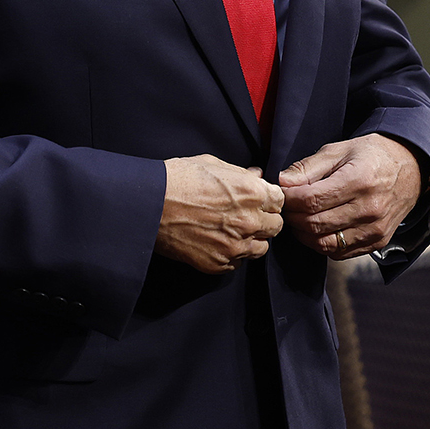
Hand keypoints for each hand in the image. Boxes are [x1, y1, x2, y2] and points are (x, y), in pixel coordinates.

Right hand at [156, 155, 285, 274]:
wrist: (149, 205)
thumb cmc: (177, 179)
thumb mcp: (212, 164)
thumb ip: (241, 173)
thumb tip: (256, 176)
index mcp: (252, 192)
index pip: (280, 201)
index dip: (269, 199)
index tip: (259, 200)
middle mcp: (249, 221)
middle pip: (276, 226)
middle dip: (264, 220)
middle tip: (246, 216)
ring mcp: (235, 246)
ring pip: (261, 248)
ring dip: (252, 240)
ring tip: (232, 232)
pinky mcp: (219, 264)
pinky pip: (238, 263)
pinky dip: (232, 255)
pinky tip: (217, 242)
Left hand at [279, 134, 422, 260]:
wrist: (412, 168)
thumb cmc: (372, 155)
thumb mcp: (340, 150)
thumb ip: (308, 167)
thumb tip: (282, 182)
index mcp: (359, 181)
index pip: (311, 200)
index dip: (289, 200)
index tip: (282, 194)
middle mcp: (369, 209)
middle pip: (315, 224)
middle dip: (293, 217)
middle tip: (286, 208)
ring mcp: (374, 229)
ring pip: (324, 243)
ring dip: (304, 234)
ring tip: (299, 219)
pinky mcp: (377, 242)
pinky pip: (339, 253)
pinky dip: (322, 244)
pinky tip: (318, 229)